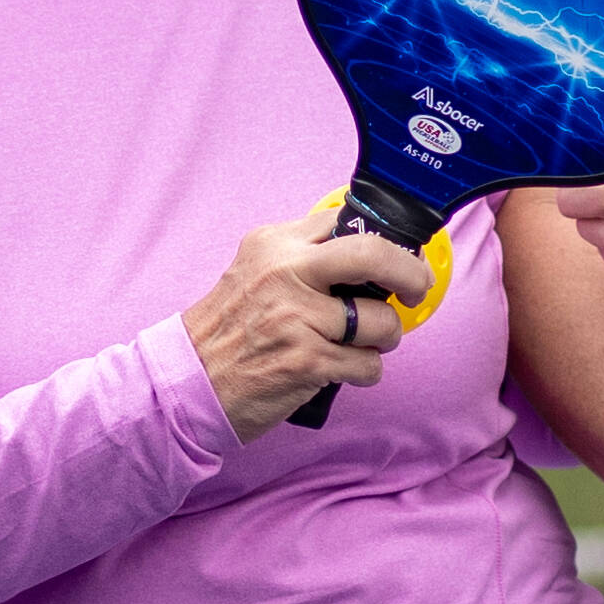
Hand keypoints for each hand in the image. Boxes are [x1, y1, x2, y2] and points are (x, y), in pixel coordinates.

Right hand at [188, 210, 435, 433]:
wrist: (188, 381)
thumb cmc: (228, 331)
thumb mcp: (253, 272)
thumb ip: (301, 257)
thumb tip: (366, 253)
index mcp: (273, 244)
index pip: (343, 222)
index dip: (382, 241)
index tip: (397, 259)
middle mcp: (285, 273)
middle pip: (373, 253)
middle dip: (409, 273)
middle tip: (416, 288)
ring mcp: (296, 317)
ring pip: (380, 322)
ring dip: (382, 339)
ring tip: (357, 345)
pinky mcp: (306, 361)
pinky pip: (369, 365)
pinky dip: (364, 372)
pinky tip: (339, 371)